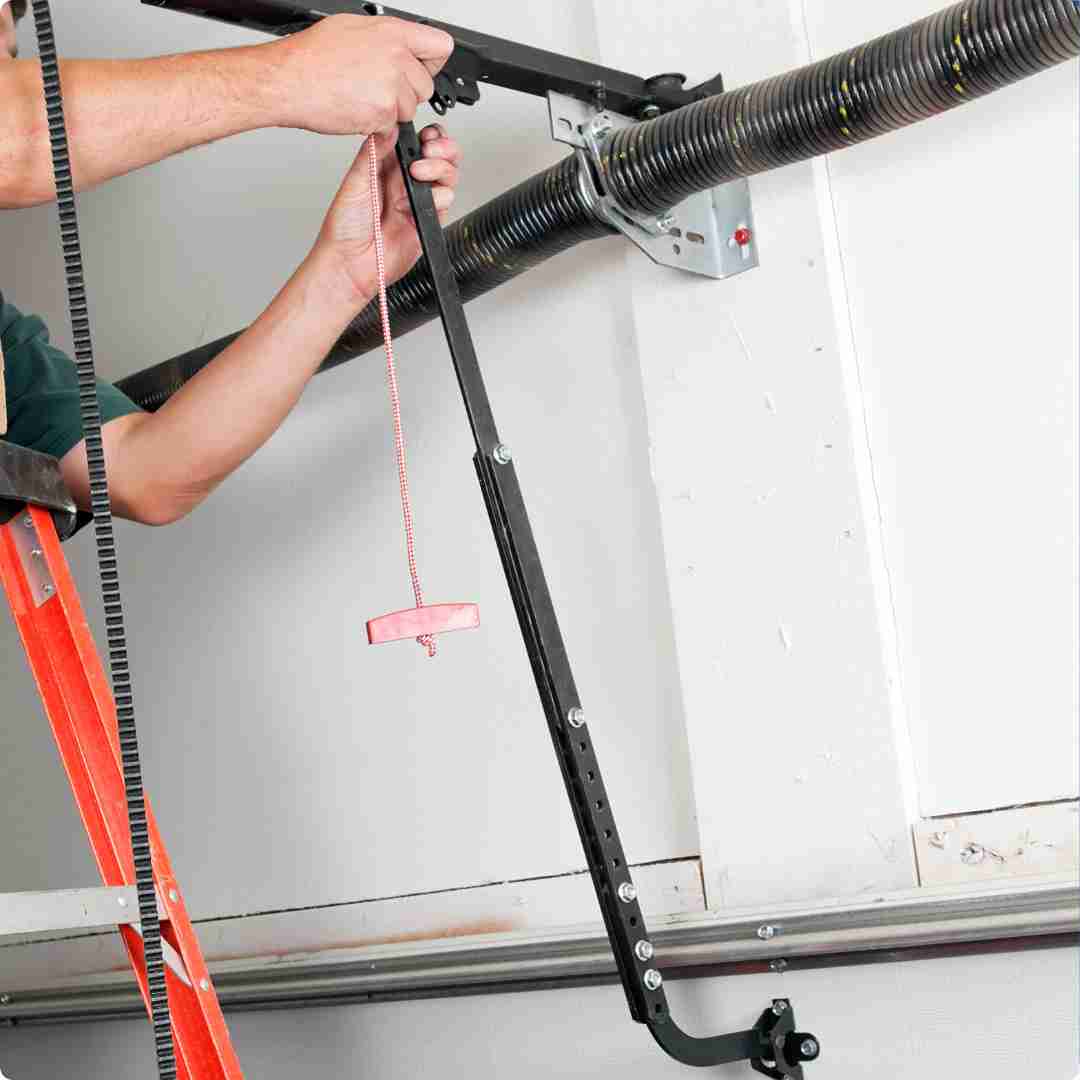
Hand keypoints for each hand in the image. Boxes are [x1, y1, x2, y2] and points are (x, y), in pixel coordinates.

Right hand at [268, 15, 453, 135]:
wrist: (288, 81)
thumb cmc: (311, 57)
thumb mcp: (351, 28)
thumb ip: (385, 38)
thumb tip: (400, 46)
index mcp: (392, 32)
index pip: (440, 47)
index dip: (431, 62)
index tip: (422, 68)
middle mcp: (396, 56)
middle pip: (425, 86)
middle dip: (407, 93)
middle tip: (378, 89)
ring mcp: (391, 86)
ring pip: (410, 109)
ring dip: (392, 110)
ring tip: (362, 97)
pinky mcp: (383, 112)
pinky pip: (393, 126)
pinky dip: (377, 124)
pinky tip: (357, 108)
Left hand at [311, 124, 460, 303]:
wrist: (351, 263)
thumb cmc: (345, 228)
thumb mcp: (355, 181)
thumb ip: (374, 152)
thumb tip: (390, 127)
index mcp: (386, 167)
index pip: (416, 142)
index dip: (426, 135)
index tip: (423, 135)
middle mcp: (404, 182)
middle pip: (439, 156)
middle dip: (442, 148)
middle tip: (430, 151)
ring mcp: (417, 201)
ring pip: (447, 176)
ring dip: (441, 169)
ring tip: (420, 174)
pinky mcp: (426, 220)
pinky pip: (446, 201)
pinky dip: (440, 196)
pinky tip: (422, 201)